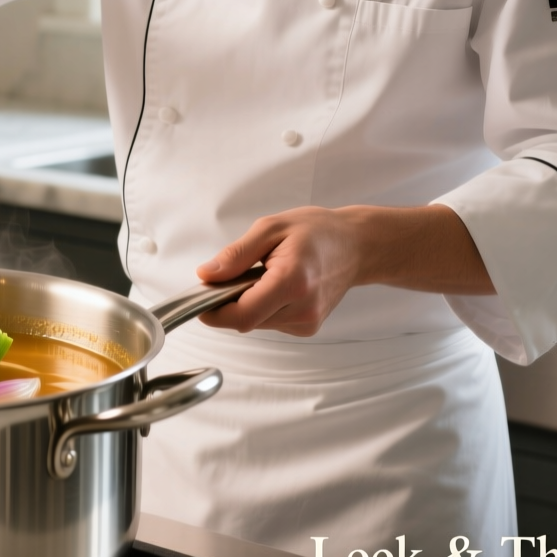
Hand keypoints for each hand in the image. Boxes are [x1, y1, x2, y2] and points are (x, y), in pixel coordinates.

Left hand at [196, 205, 494, 335]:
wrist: (357, 246)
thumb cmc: (317, 232)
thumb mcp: (270, 229)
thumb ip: (236, 255)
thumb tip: (206, 275)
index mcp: (291, 281)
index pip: (241, 314)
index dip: (214, 312)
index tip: (200, 299)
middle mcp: (302, 308)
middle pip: (245, 321)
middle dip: (230, 302)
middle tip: (235, 274)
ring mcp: (307, 321)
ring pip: (256, 323)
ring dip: (248, 304)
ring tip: (264, 275)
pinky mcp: (308, 327)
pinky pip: (271, 323)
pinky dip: (264, 308)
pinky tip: (278, 287)